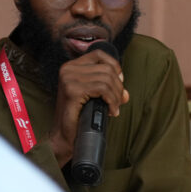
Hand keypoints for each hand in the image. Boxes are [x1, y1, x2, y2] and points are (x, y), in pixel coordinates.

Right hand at [49, 47, 128, 166]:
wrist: (64, 137)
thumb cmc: (78, 117)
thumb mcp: (92, 95)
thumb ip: (107, 87)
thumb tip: (125, 92)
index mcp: (71, 67)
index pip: (99, 54)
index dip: (115, 66)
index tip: (120, 82)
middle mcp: (68, 69)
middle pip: (107, 68)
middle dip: (118, 87)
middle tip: (118, 102)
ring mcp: (69, 79)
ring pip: (107, 79)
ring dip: (116, 96)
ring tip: (114, 108)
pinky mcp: (73, 90)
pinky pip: (103, 89)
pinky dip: (112, 100)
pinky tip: (111, 111)